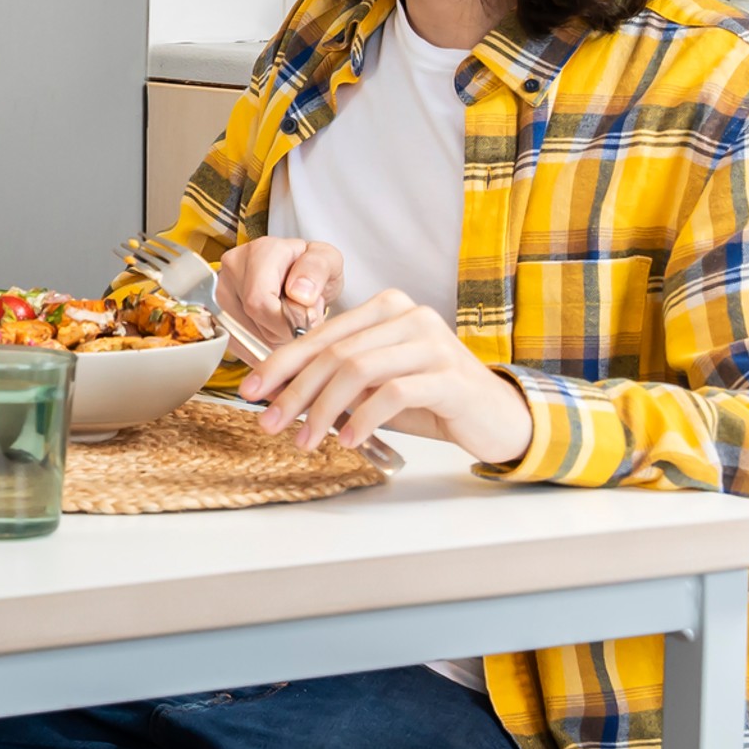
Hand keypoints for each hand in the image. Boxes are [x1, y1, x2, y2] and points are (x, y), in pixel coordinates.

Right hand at [213, 235, 341, 347]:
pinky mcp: (217, 311)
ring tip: (287, 321)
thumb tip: (299, 293)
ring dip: (272, 339)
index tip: (308, 319)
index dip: (286, 321)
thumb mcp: (328, 261)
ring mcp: (222, 289)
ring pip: (243, 333)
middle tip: (301, 319)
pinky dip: (260, 345)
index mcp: (260, 251)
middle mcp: (234, 267)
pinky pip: (236, 343)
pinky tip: (275, 332)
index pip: (260, 301)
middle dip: (282, 330)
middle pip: (252, 318)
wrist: (301, 276)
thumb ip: (317, 270)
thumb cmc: (314, 269)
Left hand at [235, 288, 531, 464]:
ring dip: (323, 410)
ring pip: (357, 370)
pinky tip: (349, 441)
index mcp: (386, 308)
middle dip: (294, 391)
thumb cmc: (432, 400)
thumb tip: (279, 396)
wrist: (497, 417)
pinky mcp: (448, 374)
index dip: (280, 363)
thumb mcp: (377, 386)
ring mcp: (431, 342)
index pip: (320, 335)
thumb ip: (338, 381)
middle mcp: (408, 315)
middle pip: (334, 353)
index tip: (251, 390)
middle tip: (270, 422)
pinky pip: (392, 393)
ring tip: (306, 440)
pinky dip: (363, 419)